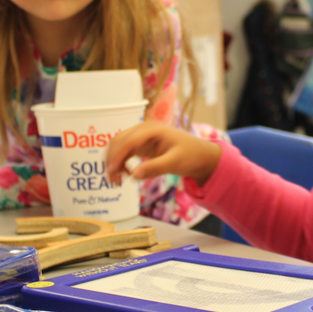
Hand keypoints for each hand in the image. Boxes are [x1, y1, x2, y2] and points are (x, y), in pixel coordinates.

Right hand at [107, 121, 221, 185]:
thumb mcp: (175, 162)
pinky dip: (120, 163)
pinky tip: (125, 174)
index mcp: (152, 129)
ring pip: (119, 146)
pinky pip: (124, 152)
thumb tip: (134, 175)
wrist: (201, 155)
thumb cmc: (191, 155)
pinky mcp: (141, 144)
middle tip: (114, 181)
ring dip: (114, 162)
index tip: (112, 172)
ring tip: (117, 181)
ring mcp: (141, 136)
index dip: (117, 156)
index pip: (128, 141)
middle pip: (118, 141)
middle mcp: (143, 129)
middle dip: (112, 160)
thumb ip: (155, 167)